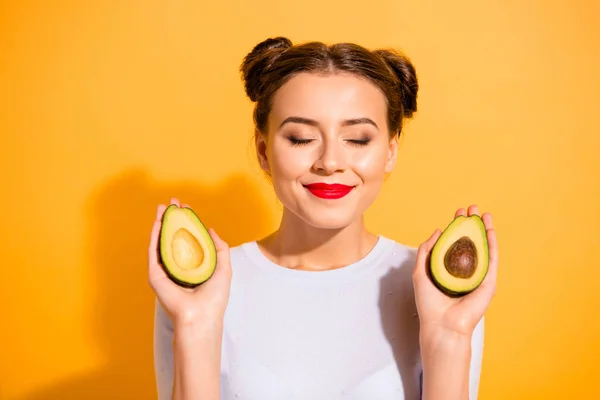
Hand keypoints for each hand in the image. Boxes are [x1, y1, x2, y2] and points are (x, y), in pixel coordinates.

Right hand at [148, 198, 232, 330]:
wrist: (202, 315)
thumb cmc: (214, 297)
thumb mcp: (223, 267)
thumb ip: (219, 248)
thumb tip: (210, 229)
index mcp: (191, 267)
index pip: (186, 240)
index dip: (186, 223)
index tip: (186, 208)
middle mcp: (176, 268)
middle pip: (171, 238)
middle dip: (172, 219)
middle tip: (173, 202)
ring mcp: (164, 271)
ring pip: (160, 242)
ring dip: (160, 223)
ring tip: (164, 207)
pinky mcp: (155, 275)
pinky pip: (153, 251)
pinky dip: (154, 235)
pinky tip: (157, 222)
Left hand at [412, 204, 497, 341]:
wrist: (442, 325)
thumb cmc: (429, 304)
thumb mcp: (421, 272)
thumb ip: (426, 251)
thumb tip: (438, 230)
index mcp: (450, 270)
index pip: (456, 244)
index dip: (457, 227)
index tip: (458, 213)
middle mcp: (466, 272)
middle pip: (471, 242)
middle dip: (471, 224)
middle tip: (471, 208)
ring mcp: (478, 276)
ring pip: (484, 248)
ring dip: (484, 229)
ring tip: (482, 213)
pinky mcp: (488, 282)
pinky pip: (492, 259)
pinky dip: (492, 243)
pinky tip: (490, 230)